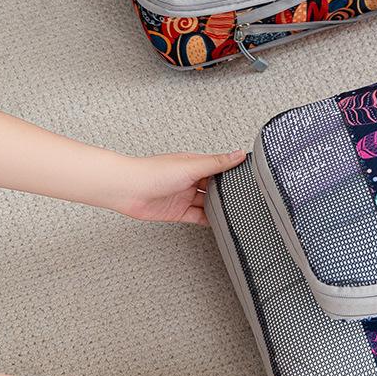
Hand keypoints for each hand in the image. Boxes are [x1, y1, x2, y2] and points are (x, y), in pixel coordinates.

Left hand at [107, 150, 246, 224]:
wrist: (127, 190)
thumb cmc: (153, 172)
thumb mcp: (192, 166)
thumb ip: (217, 163)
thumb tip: (238, 154)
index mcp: (195, 164)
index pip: (219, 167)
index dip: (233, 171)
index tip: (248, 176)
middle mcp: (190, 179)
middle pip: (214, 187)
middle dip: (226, 192)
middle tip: (244, 197)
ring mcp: (184, 196)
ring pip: (207, 202)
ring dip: (218, 206)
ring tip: (234, 210)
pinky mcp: (178, 212)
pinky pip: (198, 216)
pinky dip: (208, 219)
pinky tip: (218, 221)